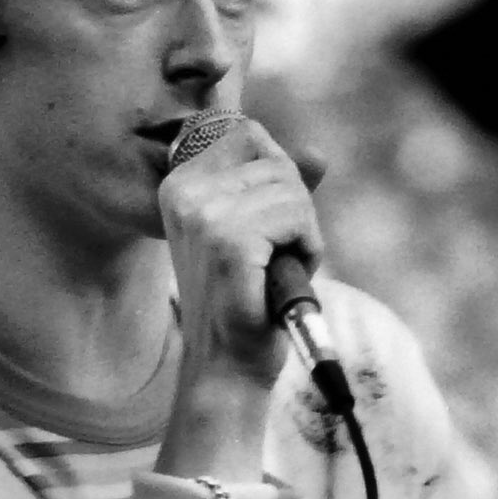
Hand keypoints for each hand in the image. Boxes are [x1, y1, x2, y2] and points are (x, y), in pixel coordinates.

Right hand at [158, 117, 325, 389]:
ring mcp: (204, 214)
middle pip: (275, 160)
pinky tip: (284, 277)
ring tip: (275, 269)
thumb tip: (317, 152)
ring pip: (291, 189)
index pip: (248, 133)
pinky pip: (297, 216)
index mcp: (180, 183)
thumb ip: (282, 188)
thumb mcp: (259, 232)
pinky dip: (308, 248)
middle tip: (272, 255)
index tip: (266, 221)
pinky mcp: (228, 240)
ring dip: (302, 231)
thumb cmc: (244, 300)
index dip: (278, 173)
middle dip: (294, 208)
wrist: (226, 366)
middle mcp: (185, 191)